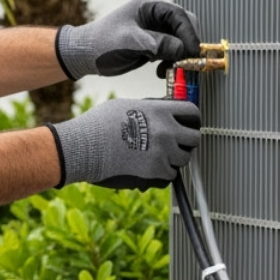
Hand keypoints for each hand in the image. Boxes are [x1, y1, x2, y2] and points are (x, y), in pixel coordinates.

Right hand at [47, 98, 200, 189]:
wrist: (84, 147)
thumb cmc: (99, 124)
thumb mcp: (127, 105)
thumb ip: (150, 109)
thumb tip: (162, 112)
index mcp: (161, 110)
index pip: (193, 112)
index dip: (192, 119)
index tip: (189, 125)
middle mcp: (167, 130)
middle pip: (194, 138)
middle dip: (186, 142)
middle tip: (176, 144)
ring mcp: (164, 151)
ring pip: (184, 159)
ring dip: (174, 159)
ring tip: (157, 156)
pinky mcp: (157, 171)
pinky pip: (171, 174)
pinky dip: (163, 173)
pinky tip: (150, 167)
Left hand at [55, 0, 200, 79]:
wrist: (85, 55)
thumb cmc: (101, 43)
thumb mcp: (130, 42)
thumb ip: (158, 44)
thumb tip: (183, 50)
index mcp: (149, 5)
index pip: (179, 15)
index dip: (189, 33)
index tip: (194, 51)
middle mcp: (155, 15)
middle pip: (183, 27)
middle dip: (186, 45)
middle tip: (185, 62)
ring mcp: (155, 29)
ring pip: (180, 40)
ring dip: (179, 56)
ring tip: (167, 68)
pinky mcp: (155, 43)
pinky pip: (172, 51)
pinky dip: (171, 62)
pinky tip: (160, 70)